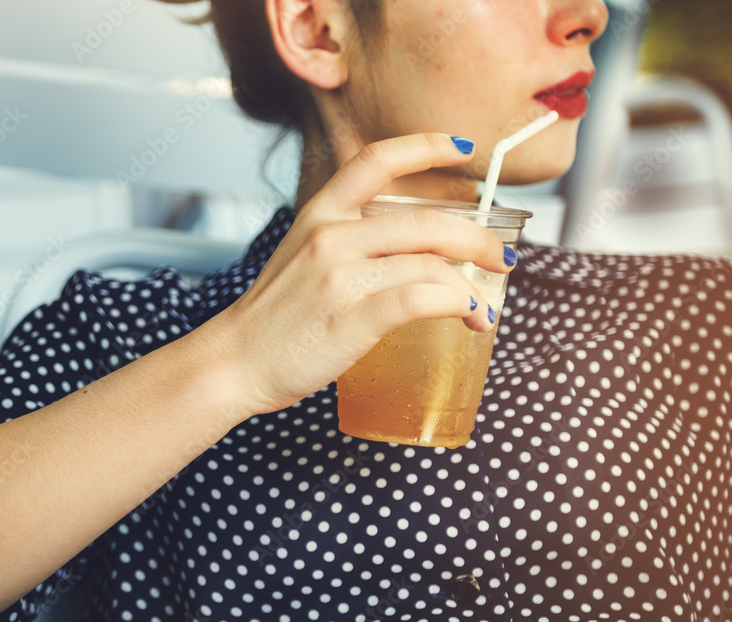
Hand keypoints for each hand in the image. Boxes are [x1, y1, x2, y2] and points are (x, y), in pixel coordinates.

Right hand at [206, 133, 515, 416]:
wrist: (232, 363)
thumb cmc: (270, 320)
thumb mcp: (299, 260)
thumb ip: (344, 244)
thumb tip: (407, 252)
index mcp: (318, 215)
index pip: (376, 159)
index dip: (425, 146)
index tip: (462, 147)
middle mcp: (331, 237)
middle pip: (428, 222)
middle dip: (479, 240)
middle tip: (501, 258)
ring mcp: (340, 277)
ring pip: (432, 263)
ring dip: (474, 286)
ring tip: (484, 308)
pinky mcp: (351, 318)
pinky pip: (423, 299)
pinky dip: (460, 306)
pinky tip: (470, 318)